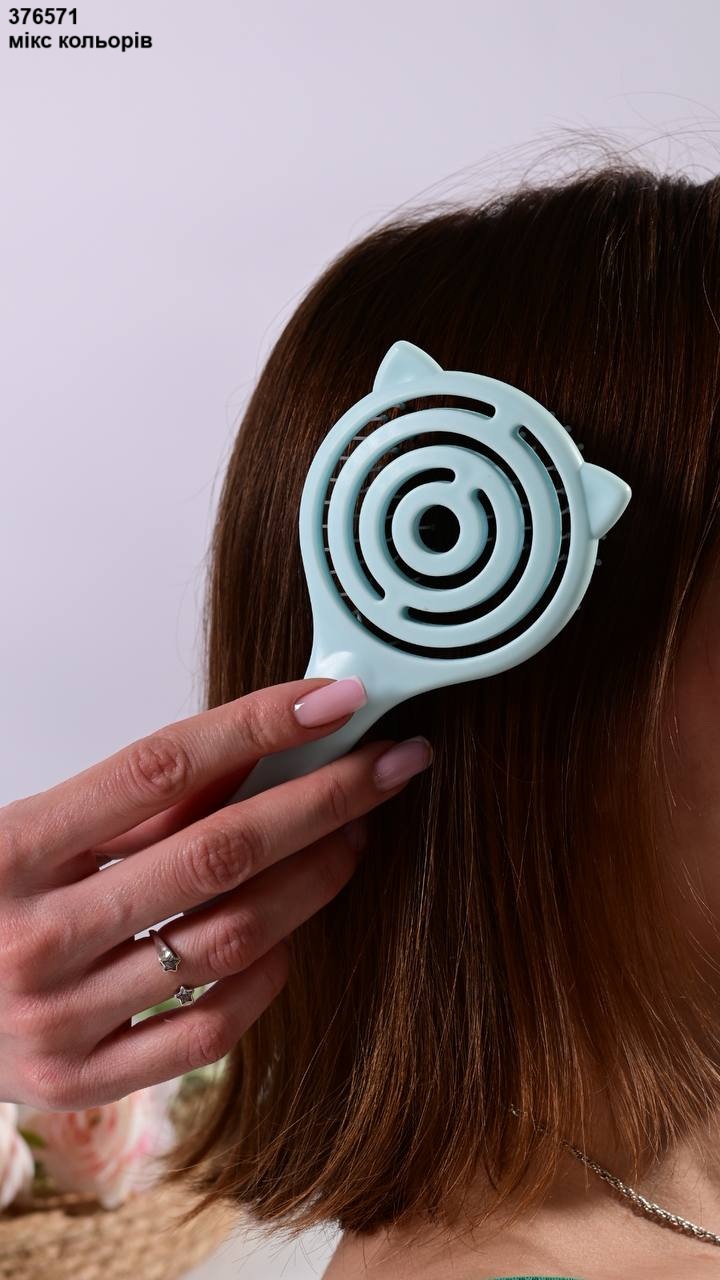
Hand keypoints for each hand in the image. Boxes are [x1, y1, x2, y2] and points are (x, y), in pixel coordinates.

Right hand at [0, 678, 431, 1109]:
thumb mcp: (37, 827)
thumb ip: (141, 799)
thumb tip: (265, 748)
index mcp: (12, 849)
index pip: (161, 766)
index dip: (258, 725)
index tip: (335, 700)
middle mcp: (35, 937)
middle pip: (218, 853)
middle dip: (324, 799)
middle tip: (391, 764)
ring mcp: (58, 1020)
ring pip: (230, 940)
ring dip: (313, 879)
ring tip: (355, 836)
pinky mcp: (81, 1081)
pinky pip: (210, 1029)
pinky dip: (267, 974)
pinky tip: (292, 931)